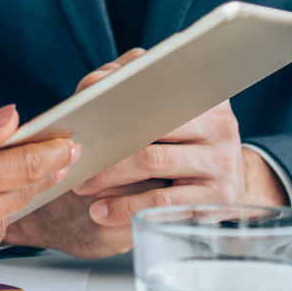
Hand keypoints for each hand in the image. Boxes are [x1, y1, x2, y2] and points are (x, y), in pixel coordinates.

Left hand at [6, 48, 290, 252]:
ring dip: (109, 176)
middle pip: (149, 125)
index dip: (117, 85)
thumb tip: (93, 83)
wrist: (220, 192)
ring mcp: (221, 165)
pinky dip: (127, 208)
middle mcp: (219, 124)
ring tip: (80, 185)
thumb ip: (125, 85)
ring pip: (153, 164)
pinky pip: (165, 206)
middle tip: (70, 153)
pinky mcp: (215, 206)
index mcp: (203, 91)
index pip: (156, 78)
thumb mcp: (153, 111)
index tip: (86, 95)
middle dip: (105, 140)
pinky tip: (102, 212)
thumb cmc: (171, 146)